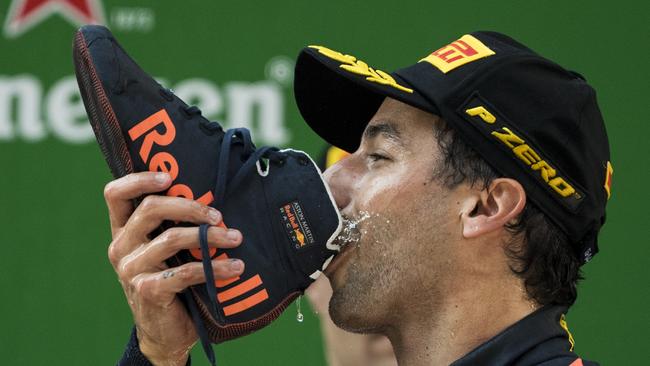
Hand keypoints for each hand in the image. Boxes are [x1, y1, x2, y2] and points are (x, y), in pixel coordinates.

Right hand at [104, 172, 244, 365]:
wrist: (165, 332)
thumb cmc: (172, 282)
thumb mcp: (167, 251)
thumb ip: (174, 225)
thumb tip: (214, 197)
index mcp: (124, 231)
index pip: (115, 194)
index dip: (139, 179)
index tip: (169, 176)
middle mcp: (122, 246)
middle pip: (150, 208)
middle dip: (190, 206)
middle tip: (219, 215)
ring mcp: (131, 269)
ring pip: (171, 238)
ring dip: (209, 236)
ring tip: (236, 239)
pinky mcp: (148, 290)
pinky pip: (185, 272)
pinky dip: (215, 268)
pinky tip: (236, 268)